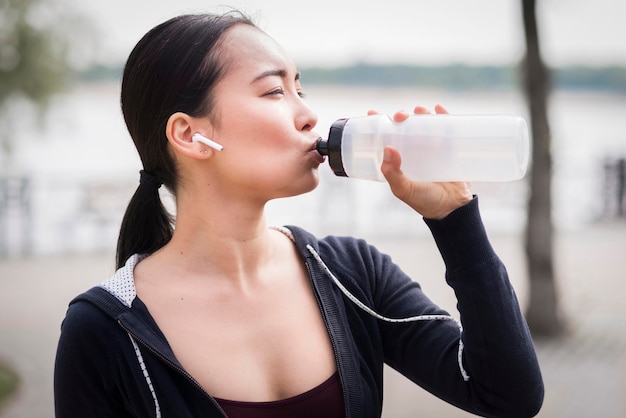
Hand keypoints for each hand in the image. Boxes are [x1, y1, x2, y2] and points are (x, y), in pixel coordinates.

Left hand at [368, 105, 472, 219]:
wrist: (452, 209)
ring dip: (421, 114)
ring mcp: (432, 148)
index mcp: (399, 159)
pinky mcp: (450, 148)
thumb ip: (393, 173)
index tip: (371, 112)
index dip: (379, 125)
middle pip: (406, 127)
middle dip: (401, 117)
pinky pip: (447, 128)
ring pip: (425, 124)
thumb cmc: (424, 201)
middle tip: (401, 116)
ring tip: (420, 111)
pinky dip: (443, 116)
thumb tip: (388, 149)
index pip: (387, 138)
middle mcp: (414, 151)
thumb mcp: (404, 189)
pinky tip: (438, 109)